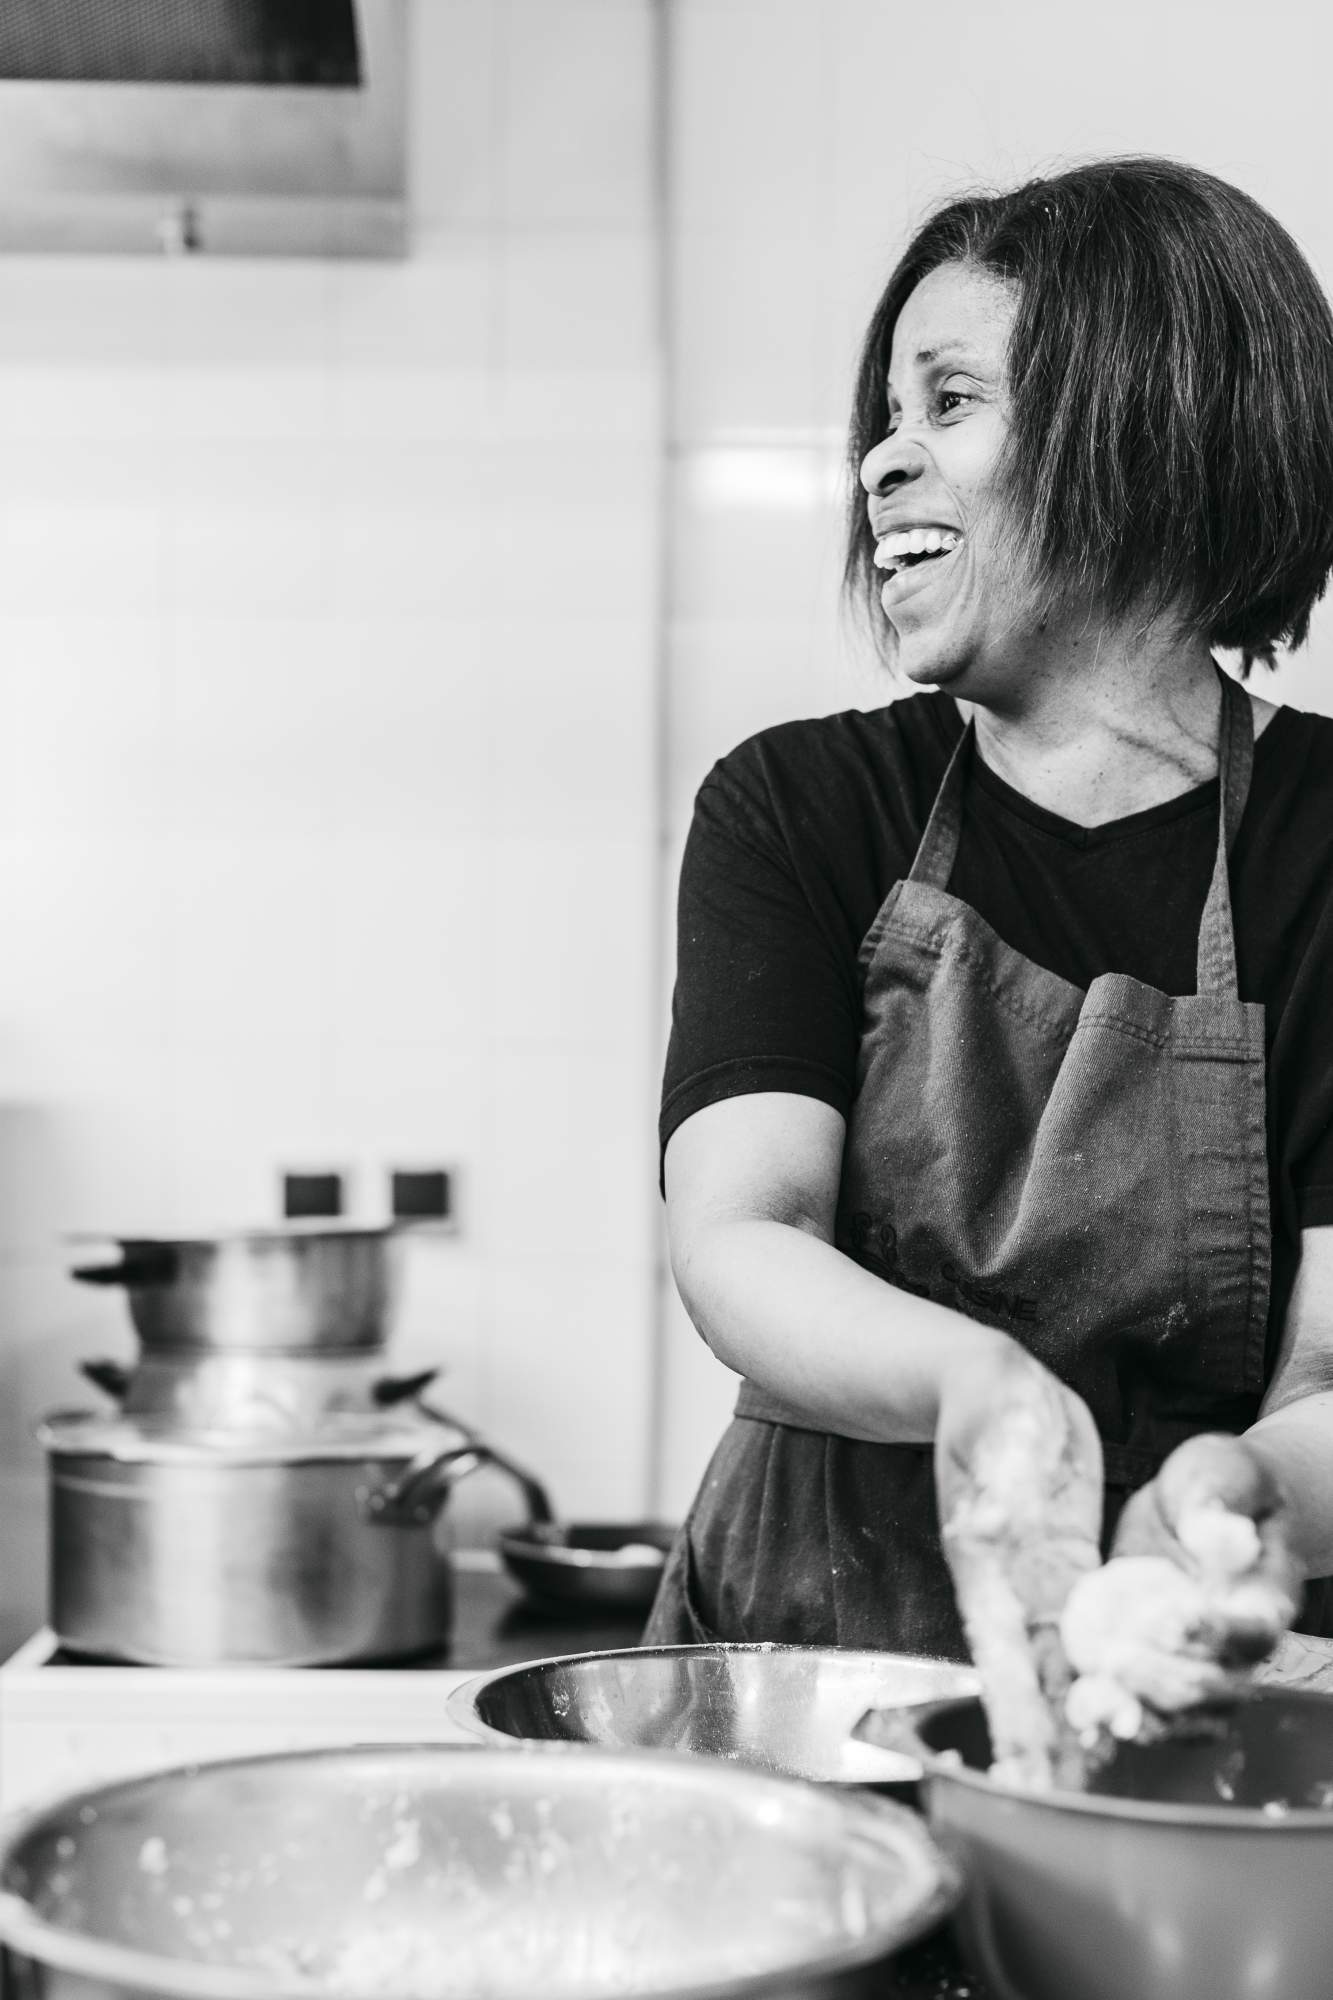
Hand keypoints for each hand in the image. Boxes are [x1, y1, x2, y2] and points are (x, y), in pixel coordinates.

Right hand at [936, 1341, 1103, 1784]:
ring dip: (1067, 1720)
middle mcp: (1007, 1587)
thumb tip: (982, 1527)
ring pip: (1056, 1665)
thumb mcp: (987, 1433)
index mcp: (984, 1564)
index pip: (999, 1652)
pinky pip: (1083, 1633)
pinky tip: (1106, 1713)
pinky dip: (1091, 1677)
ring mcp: (1037, 1581)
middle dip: (1040, 1741)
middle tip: (1055, 1803)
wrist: (997, 1389)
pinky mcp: (1065, 1568)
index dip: (1014, 1711)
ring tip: (1082, 1783)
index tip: (1023, 1768)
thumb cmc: (987, 1405)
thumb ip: (987, 1484)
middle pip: (1027, 1676)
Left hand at [1059, 1434, 1301, 1738]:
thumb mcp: (1222, 1469)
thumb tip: (1211, 1530)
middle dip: (1169, 1682)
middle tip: (1117, 1655)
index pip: (1253, 1633)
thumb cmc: (1222, 1482)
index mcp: (1265, 1598)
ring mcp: (1201, 1664)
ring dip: (1144, 1716)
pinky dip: (1114, 1718)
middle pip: (1221, 1690)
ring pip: (1188, 1719)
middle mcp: (1240, 1646)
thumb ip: (1218, 1499)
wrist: (1204, 1502)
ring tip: (1095, 1697)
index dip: (1215, 1635)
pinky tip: (1080, 1712)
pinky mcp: (1158, 1667)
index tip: (1170, 1614)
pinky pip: (1146, 1711)